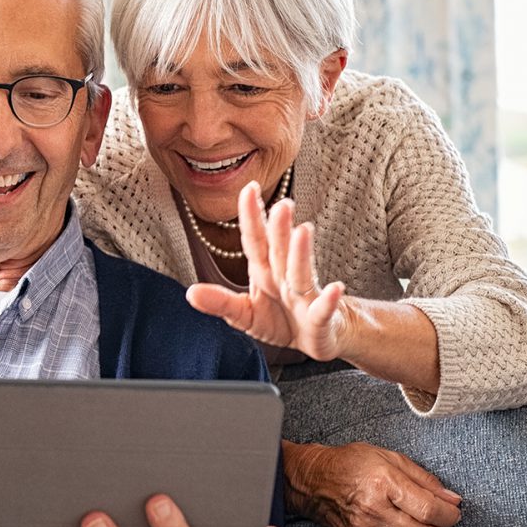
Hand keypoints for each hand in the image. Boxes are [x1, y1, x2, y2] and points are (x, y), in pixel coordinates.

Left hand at [186, 183, 347, 358]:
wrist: (315, 338)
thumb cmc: (280, 319)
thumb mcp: (245, 314)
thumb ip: (220, 302)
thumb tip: (190, 293)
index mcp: (265, 270)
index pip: (255, 240)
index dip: (252, 216)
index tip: (249, 188)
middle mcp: (284, 277)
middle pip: (280, 249)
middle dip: (279, 227)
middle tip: (282, 204)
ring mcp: (304, 296)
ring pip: (301, 272)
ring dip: (301, 253)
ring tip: (304, 231)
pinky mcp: (320, 319)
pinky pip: (324, 308)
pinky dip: (329, 299)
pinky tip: (336, 288)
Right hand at [288, 441, 460, 526]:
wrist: (314, 482)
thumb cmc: (352, 465)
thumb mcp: (390, 458)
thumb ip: (425, 480)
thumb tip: (452, 500)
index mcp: (384, 483)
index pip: (430, 510)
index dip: (450, 515)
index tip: (453, 512)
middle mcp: (374, 511)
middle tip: (439, 520)